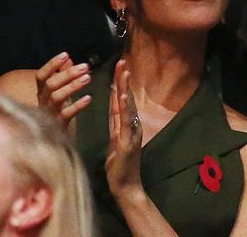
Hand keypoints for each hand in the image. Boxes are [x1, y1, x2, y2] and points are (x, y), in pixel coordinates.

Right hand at [36, 52, 91, 124]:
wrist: (52, 141)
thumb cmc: (57, 112)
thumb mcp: (59, 93)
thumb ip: (62, 76)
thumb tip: (68, 59)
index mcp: (41, 93)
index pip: (41, 76)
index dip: (52, 65)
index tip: (65, 55)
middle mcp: (43, 102)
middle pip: (51, 85)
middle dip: (68, 74)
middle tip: (85, 66)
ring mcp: (49, 114)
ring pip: (57, 97)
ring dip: (72, 86)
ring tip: (87, 78)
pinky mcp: (58, 125)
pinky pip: (66, 114)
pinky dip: (77, 106)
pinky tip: (88, 98)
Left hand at [106, 60, 144, 204]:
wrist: (126, 186)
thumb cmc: (119, 167)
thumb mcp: (114, 141)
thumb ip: (115, 124)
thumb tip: (114, 107)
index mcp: (125, 125)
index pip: (120, 100)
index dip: (119, 84)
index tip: (118, 67)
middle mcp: (132, 125)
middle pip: (126, 98)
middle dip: (123, 80)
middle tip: (122, 61)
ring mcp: (132, 132)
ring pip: (128, 106)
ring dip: (126, 88)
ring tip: (124, 72)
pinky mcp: (129, 141)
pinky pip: (127, 121)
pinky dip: (126, 108)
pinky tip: (124, 96)